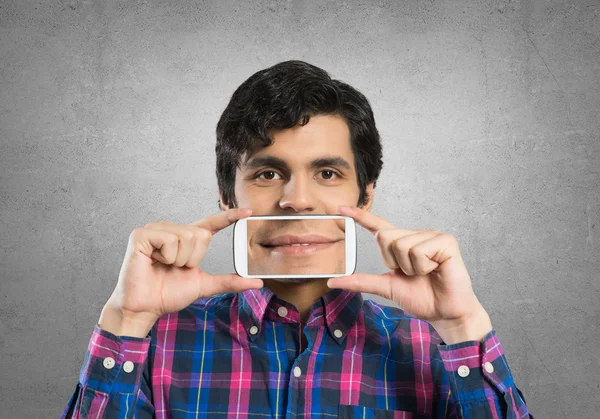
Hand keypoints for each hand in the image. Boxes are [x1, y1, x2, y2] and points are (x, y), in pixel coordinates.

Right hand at [100, 208, 263, 336]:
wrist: (144, 307)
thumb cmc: (168, 294)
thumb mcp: (204, 285)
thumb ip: (229, 281)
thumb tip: (256, 282)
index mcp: (186, 239)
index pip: (211, 224)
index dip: (229, 217)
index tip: (248, 211)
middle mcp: (172, 230)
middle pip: (201, 234)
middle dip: (192, 258)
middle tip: (175, 268)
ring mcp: (156, 230)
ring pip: (187, 236)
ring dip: (179, 259)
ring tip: (163, 266)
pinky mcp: (141, 234)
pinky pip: (169, 240)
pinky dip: (166, 257)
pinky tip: (153, 261)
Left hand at [327, 205, 491, 343]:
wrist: (445, 314)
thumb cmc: (422, 298)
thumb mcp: (386, 287)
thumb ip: (361, 281)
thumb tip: (333, 281)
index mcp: (401, 243)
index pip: (378, 226)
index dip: (360, 216)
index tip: (341, 208)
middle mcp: (415, 234)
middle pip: (385, 236)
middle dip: (394, 262)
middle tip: (413, 274)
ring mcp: (431, 235)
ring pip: (401, 245)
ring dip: (410, 267)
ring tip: (426, 273)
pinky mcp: (445, 241)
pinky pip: (419, 250)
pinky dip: (423, 266)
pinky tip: (436, 269)